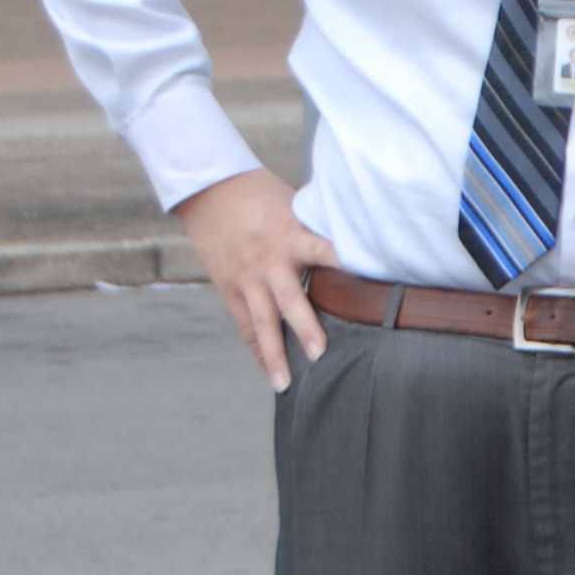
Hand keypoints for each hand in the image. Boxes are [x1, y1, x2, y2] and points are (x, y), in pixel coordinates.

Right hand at [175, 166, 338, 391]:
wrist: (207, 190)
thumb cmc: (258, 192)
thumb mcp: (292, 204)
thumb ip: (316, 228)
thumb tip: (356, 238)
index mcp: (290, 234)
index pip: (322, 250)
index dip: (343, 263)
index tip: (367, 280)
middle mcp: (269, 261)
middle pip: (289, 299)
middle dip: (304, 327)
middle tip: (320, 353)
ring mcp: (247, 279)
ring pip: (261, 322)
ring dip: (274, 355)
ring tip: (285, 384)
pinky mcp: (230, 289)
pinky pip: (245, 325)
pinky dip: (257, 349)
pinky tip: (270, 371)